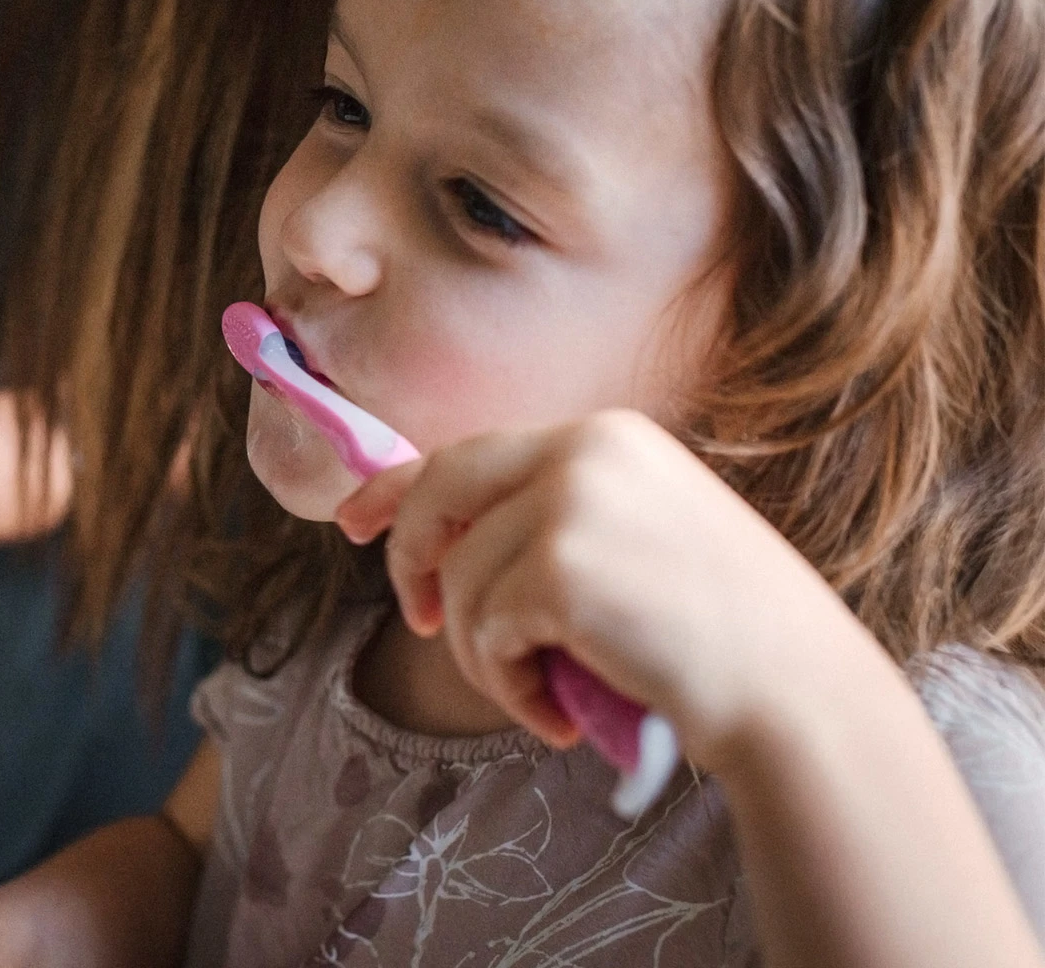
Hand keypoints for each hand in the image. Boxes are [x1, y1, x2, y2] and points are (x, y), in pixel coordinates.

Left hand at [335, 409, 873, 767]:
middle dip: (410, 563)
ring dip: (484, 656)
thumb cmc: (719, 637)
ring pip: (459, 581)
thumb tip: (438, 538)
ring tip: (542, 696)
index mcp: (606, 436)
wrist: (797, 694)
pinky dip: (506, 685)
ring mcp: (571, 502)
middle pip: (437, 495)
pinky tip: (557, 712)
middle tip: (426, 623)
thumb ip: (549, 522)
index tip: (352, 525)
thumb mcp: (632, 542)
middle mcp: (584, 449)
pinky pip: (483, 630)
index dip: (396, 490)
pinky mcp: (559, 566)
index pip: (467, 452)